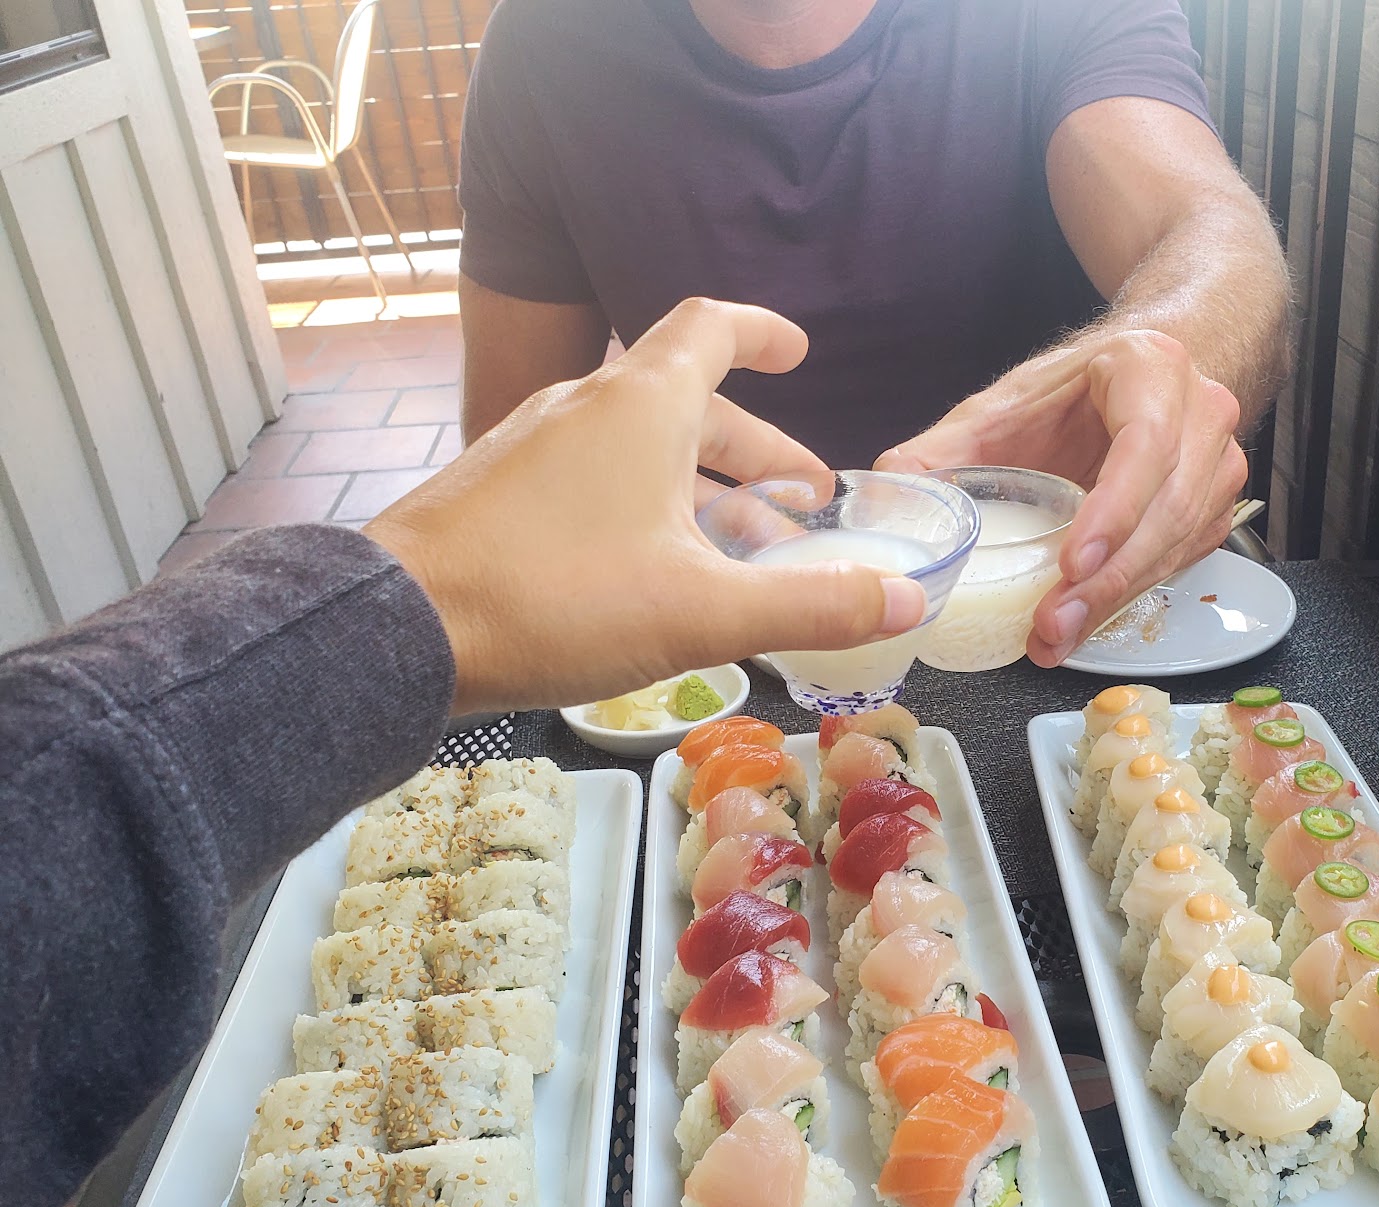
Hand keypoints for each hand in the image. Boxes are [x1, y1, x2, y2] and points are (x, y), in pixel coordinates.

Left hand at [366, 299, 925, 711]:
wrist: (393, 629)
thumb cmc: (555, 599)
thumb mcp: (702, 611)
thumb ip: (811, 605)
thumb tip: (908, 599)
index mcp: (641, 405)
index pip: (712, 327)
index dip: (763, 333)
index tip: (800, 351)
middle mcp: (585, 407)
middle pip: (687, 405)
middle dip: (756, 452)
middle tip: (808, 504)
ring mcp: (533, 448)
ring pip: (638, 450)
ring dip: (702, 489)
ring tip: (748, 551)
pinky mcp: (498, 493)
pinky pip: (593, 480)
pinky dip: (646, 508)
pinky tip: (658, 576)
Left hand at [877, 328, 1245, 665]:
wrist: (1135, 379)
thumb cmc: (1069, 392)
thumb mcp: (1002, 405)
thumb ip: (945, 447)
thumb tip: (886, 488)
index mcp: (1152, 368)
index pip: (1147, 441)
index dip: (1113, 507)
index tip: (1071, 560)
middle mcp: (1201, 413)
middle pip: (1168, 507)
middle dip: (1107, 578)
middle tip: (1051, 622)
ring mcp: (1218, 464)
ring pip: (1179, 543)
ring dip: (1116, 598)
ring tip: (1054, 637)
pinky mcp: (1213, 509)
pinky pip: (1179, 563)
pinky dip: (1129, 597)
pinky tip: (1081, 623)